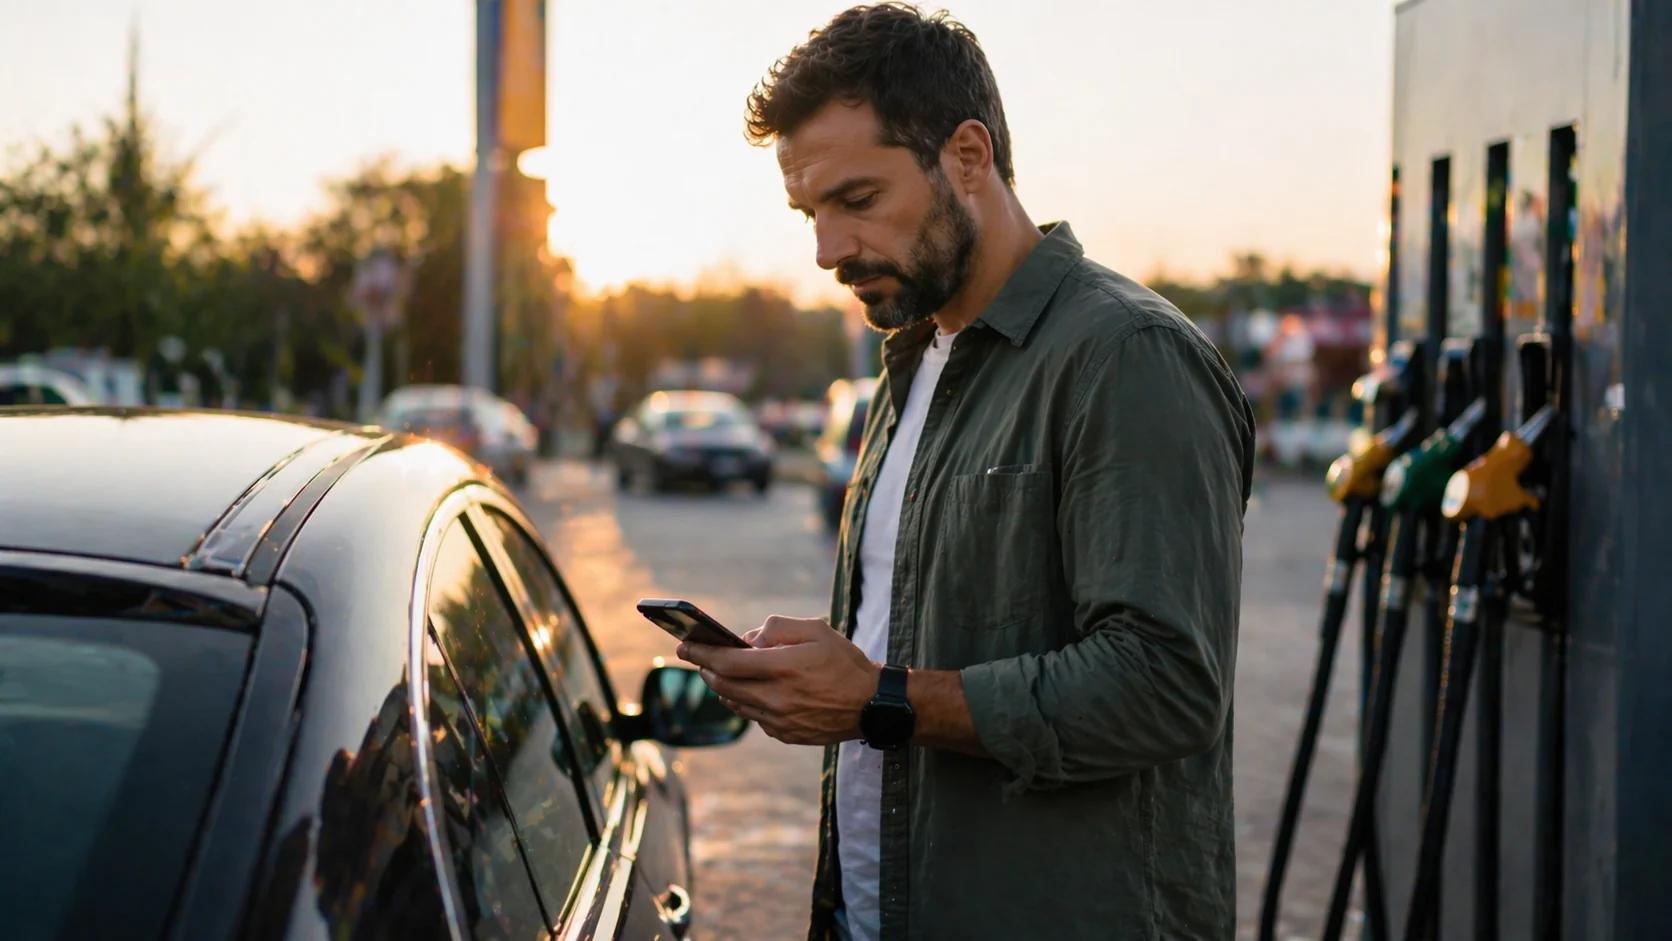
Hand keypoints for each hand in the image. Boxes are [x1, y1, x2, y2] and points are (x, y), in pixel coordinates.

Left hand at [675, 615, 879, 745]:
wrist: (872, 705)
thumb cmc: (844, 662)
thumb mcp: (816, 630)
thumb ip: (777, 628)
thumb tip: (748, 640)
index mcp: (783, 668)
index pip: (727, 661)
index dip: (701, 652)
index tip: (684, 645)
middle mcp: (777, 698)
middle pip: (723, 685)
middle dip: (707, 669)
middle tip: (700, 657)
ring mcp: (779, 721)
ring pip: (735, 703)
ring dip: (724, 687)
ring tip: (724, 673)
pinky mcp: (785, 735)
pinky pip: (754, 717)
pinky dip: (746, 703)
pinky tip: (753, 691)